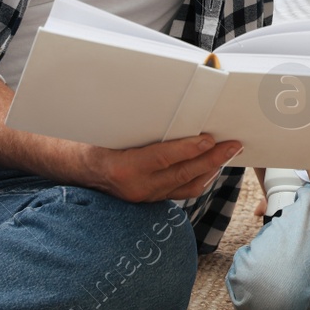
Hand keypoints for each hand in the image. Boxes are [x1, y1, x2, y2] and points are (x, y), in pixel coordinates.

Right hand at [80, 135, 241, 201]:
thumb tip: (169, 109)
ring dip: (210, 170)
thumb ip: (138, 127)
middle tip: (233, 146)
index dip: (189, 149)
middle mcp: (136, 187)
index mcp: (123, 167)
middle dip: (212, 159)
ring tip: (227, 155)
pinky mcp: (150, 200)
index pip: (163, 158)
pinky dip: (198, 178)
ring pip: (186, 186)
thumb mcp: (109, 132)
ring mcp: (144, 197)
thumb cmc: (92, 144)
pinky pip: (180, 191)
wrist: (76, 169)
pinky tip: (209, 167)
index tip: (210, 139)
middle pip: (182, 174)